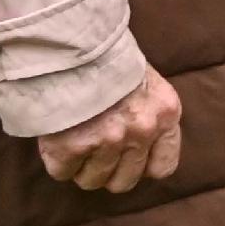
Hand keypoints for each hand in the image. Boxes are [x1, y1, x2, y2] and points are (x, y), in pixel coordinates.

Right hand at [37, 66, 182, 193]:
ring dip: (81, 166)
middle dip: (107, 172)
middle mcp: (142, 131)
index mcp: (166, 114)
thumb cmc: (111, 59)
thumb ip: (149, 115)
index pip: (163, 167)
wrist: (76, 44)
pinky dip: (58, 161)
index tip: (127, 158)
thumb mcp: (148, 83)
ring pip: (92, 181)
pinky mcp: (72, 146)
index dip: (141, 167)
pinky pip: (63, 172)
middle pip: (124, 182)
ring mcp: (108, 140)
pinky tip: (58, 139)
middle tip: (94, 152)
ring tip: (75, 140)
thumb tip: (140, 148)